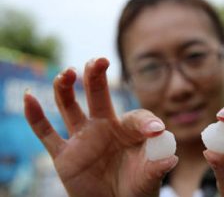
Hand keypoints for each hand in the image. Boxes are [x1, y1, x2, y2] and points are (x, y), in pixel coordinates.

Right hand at [24, 58, 177, 196]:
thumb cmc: (136, 187)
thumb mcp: (149, 178)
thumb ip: (157, 166)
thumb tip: (171, 157)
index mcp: (129, 130)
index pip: (137, 116)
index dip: (146, 122)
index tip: (155, 130)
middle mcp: (104, 127)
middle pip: (98, 95)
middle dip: (97, 77)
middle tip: (99, 61)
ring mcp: (82, 138)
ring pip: (69, 106)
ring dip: (65, 88)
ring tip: (67, 73)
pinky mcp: (64, 154)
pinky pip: (46, 133)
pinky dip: (35, 115)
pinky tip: (29, 96)